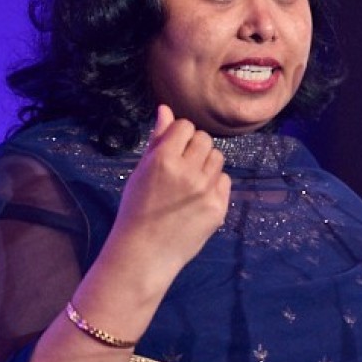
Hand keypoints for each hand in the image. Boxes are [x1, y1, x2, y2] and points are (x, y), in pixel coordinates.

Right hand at [108, 105, 231, 284]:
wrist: (144, 252)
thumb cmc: (137, 208)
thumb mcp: (141, 171)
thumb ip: (157, 140)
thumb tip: (166, 109)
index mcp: (164, 159)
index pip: (185, 126)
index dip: (178, 135)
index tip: (171, 150)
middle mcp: (188, 172)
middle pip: (205, 139)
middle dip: (194, 148)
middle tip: (180, 167)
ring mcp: (205, 191)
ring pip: (217, 158)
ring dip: (206, 164)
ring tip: (189, 182)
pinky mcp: (218, 207)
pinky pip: (225, 181)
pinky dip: (214, 185)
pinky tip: (197, 197)